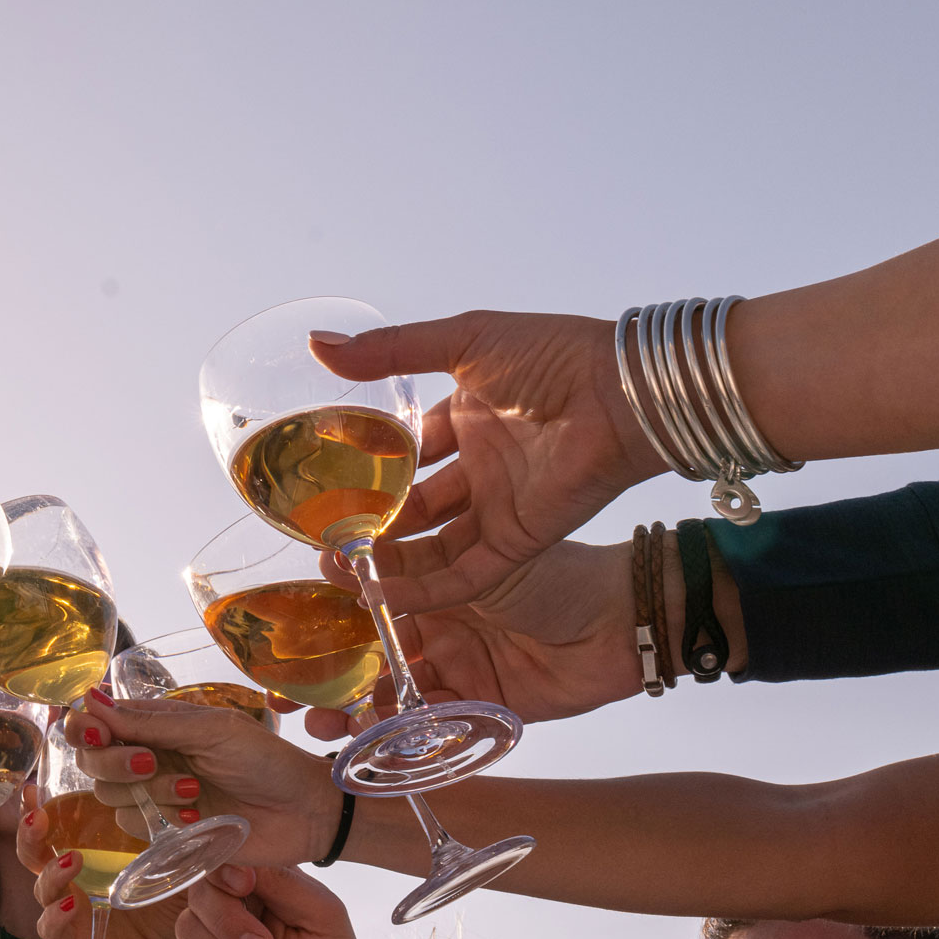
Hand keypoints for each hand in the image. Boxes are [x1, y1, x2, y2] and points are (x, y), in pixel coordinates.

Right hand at [14, 799, 187, 938]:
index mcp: (97, 860)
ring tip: (73, 860)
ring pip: (42, 890)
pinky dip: (56, 916)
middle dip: (30, 834)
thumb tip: (192, 809)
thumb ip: (183, 845)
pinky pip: (53, 930)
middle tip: (36, 817)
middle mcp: (78, 884)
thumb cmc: (181, 914)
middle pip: (36, 855)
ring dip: (51, 873)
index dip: (43, 809)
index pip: (61, 829)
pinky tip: (72, 905)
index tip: (35, 788)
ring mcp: (74, 915)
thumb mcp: (184, 872)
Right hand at [64, 694, 339, 866]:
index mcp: (157, 724)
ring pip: (110, 797)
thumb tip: (91, 699)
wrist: (304, 813)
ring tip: (195, 791)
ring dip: (149, 794)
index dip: (85, 727)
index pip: (96, 720)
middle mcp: (148, 756)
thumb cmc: (266, 761)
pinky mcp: (165, 831)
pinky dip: (162, 821)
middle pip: (92, 761)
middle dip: (115, 764)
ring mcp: (154, 795)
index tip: (97, 734)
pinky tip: (199, 817)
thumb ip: (150, 722)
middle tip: (150, 763)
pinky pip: (133, 827)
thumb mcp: (211, 730)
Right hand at [173, 865, 371, 938]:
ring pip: (187, 928)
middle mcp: (227, 909)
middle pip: (199, 891)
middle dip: (228, 920)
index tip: (245, 886)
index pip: (224, 860)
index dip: (225, 869)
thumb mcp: (325, 917)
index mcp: (258, 886)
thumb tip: (243, 863)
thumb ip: (287, 883)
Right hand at [296, 539, 642, 728]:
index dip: (329, 615)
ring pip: (392, 695)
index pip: (369, 599)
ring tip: (320, 729)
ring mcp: (459, 668)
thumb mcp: (477, 562)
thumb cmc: (558, 572)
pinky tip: (369, 745)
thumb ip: (415, 570)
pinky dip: (399, 737)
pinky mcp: (479, 707)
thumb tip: (348, 560)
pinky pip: (430, 728)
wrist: (622, 623)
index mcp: (438, 581)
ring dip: (355, 713)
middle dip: (328, 676)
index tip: (288, 628)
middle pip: (371, 654)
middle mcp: (442, 625)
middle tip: (285, 695)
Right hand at [311, 312, 665, 607]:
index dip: (371, 470)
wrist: (620, 392)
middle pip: (417, 507)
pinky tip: (379, 596)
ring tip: (340, 575)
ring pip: (433, 548)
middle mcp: (482, 466)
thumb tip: (318, 345)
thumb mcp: (462, 341)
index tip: (325, 487)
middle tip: (325, 540)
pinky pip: (464, 575)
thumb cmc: (553, 356)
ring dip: (391, 564)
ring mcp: (499, 507)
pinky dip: (425, 589)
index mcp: (469, 416)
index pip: (410, 452)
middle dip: (374, 526)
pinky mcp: (518, 541)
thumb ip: (392, 350)